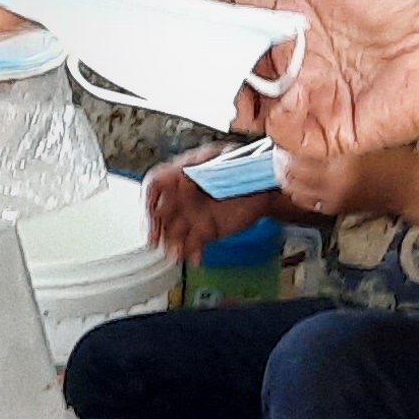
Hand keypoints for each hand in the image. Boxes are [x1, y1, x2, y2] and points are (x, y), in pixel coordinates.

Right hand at [141, 145, 275, 262]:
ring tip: (177, 255)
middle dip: (156, 227)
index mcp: (184, 171)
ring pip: (173, 231)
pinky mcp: (205, 230)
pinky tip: (195, 259)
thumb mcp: (226, 160)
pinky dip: (191, 253)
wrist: (268, 185)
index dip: (150, 197)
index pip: (156, 184)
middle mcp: (183, 195)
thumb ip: (205, 169)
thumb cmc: (247, 165)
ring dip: (172, 244)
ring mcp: (193, 213)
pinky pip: (192, 244)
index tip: (152, 212)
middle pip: (159, 211)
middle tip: (157, 240)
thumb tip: (185, 178)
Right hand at [210, 0, 418, 157]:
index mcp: (298, 14)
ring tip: (222, 78)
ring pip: (250, 104)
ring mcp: (312, 95)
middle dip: (209, 63)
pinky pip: (284, 135)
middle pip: (235, 66)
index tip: (176, 21)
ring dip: (230, 94)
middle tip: (190, 55)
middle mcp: (301, 57)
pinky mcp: (328, 130)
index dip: (206, 23)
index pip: (236, 21)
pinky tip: (270, 100)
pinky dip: (270, 123)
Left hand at [277, 144, 418, 218]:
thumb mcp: (363, 137)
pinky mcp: (333, 209)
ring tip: (293, 161)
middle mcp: (330, 185)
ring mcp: (330, 200)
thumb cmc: (394, 157)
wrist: (410, 188)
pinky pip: (304, 200)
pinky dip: (298, 189)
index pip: (295, 155)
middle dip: (282, 160)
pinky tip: (305, 177)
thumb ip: (334, 135)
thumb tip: (303, 128)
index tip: (286, 131)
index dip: (287, 141)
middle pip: (288, 174)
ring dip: (288, 176)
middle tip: (284, 146)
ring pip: (292, 189)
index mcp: (338, 164)